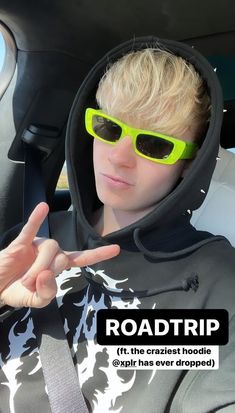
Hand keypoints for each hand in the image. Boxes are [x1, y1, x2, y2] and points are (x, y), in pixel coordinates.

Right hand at [0, 203, 119, 308]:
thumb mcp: (37, 300)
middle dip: (46, 275)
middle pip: (61, 257)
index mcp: (58, 266)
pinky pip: (30, 229)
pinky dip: (36, 219)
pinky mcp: (21, 243)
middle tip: (30, 286)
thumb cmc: (18, 291)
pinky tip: (42, 207)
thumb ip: (47, 294)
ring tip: (25, 281)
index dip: (98, 254)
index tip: (116, 249)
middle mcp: (51, 253)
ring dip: (37, 267)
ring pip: (49, 248)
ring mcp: (36, 246)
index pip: (82, 258)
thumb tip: (47, 274)